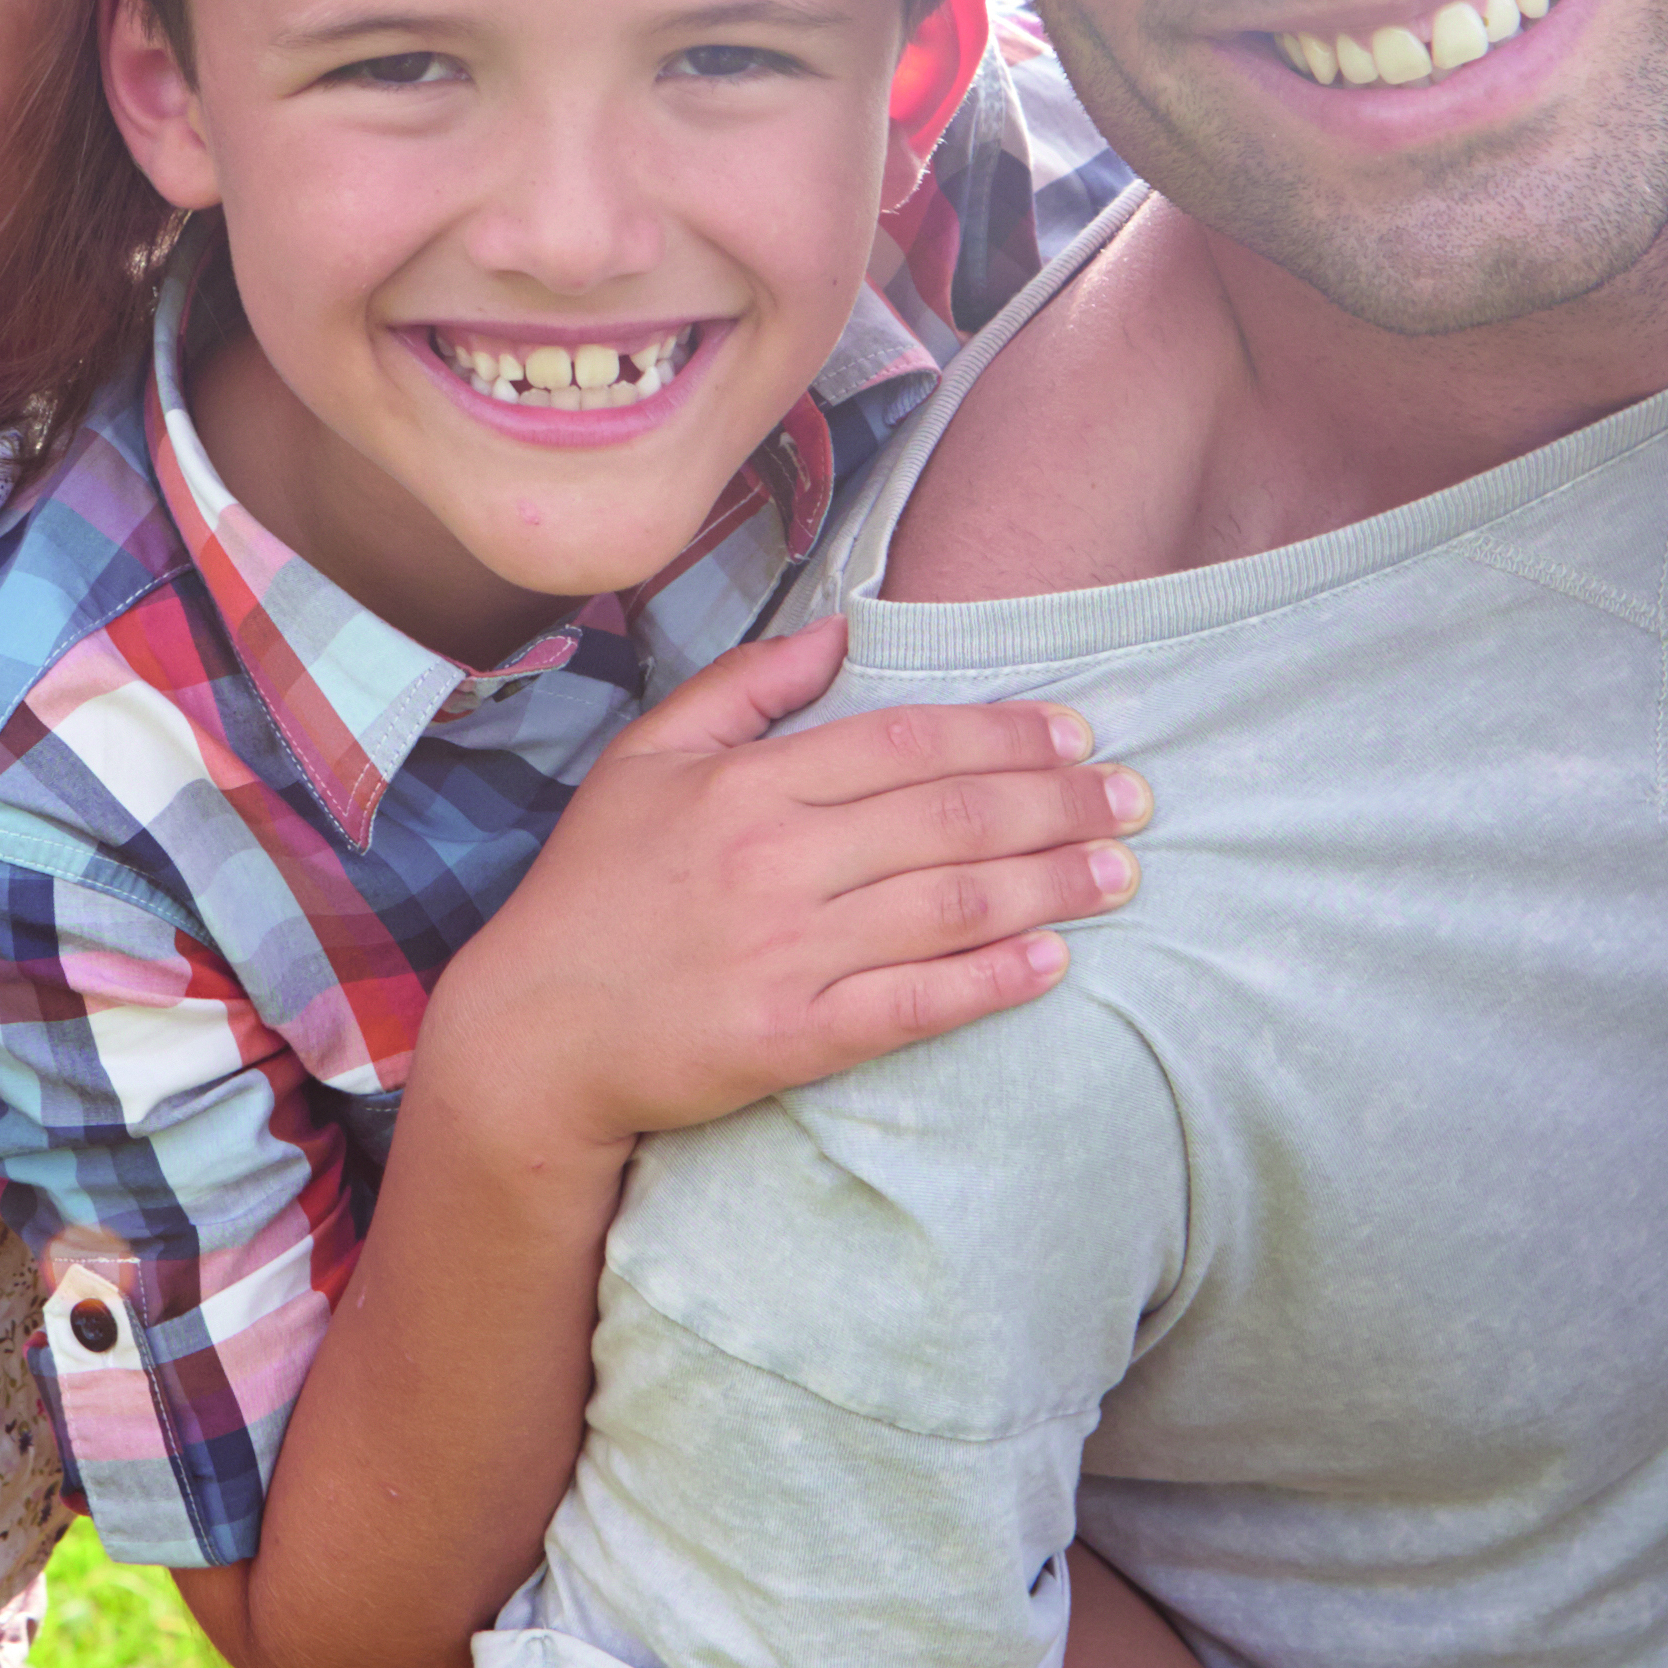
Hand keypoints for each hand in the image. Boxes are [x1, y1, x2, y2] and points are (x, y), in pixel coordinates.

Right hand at [423, 616, 1135, 1160]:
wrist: (532, 1033)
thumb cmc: (592, 891)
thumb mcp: (646, 761)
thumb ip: (744, 688)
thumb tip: (839, 630)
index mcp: (747, 785)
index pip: (906, 743)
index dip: (1004, 736)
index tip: (1076, 736)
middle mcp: (776, 860)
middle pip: (950, 818)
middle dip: (1059, 805)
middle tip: (1135, 800)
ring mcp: (787, 951)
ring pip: (951, 905)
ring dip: (1051, 886)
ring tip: (1121, 873)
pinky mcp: (792, 1037)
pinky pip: (916, 1002)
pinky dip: (992, 980)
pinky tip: (1053, 961)